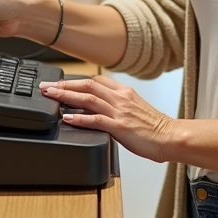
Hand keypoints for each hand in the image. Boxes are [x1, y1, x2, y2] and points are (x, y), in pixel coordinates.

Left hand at [40, 76, 174, 161]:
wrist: (171, 137)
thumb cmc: (155, 128)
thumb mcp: (135, 109)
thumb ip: (119, 105)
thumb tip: (101, 109)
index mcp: (125, 92)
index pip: (96, 80)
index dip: (76, 80)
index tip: (61, 83)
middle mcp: (121, 98)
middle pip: (87, 85)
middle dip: (64, 84)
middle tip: (46, 86)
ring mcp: (120, 111)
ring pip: (88, 98)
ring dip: (66, 96)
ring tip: (50, 96)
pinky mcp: (120, 127)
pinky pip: (96, 119)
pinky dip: (79, 117)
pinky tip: (67, 117)